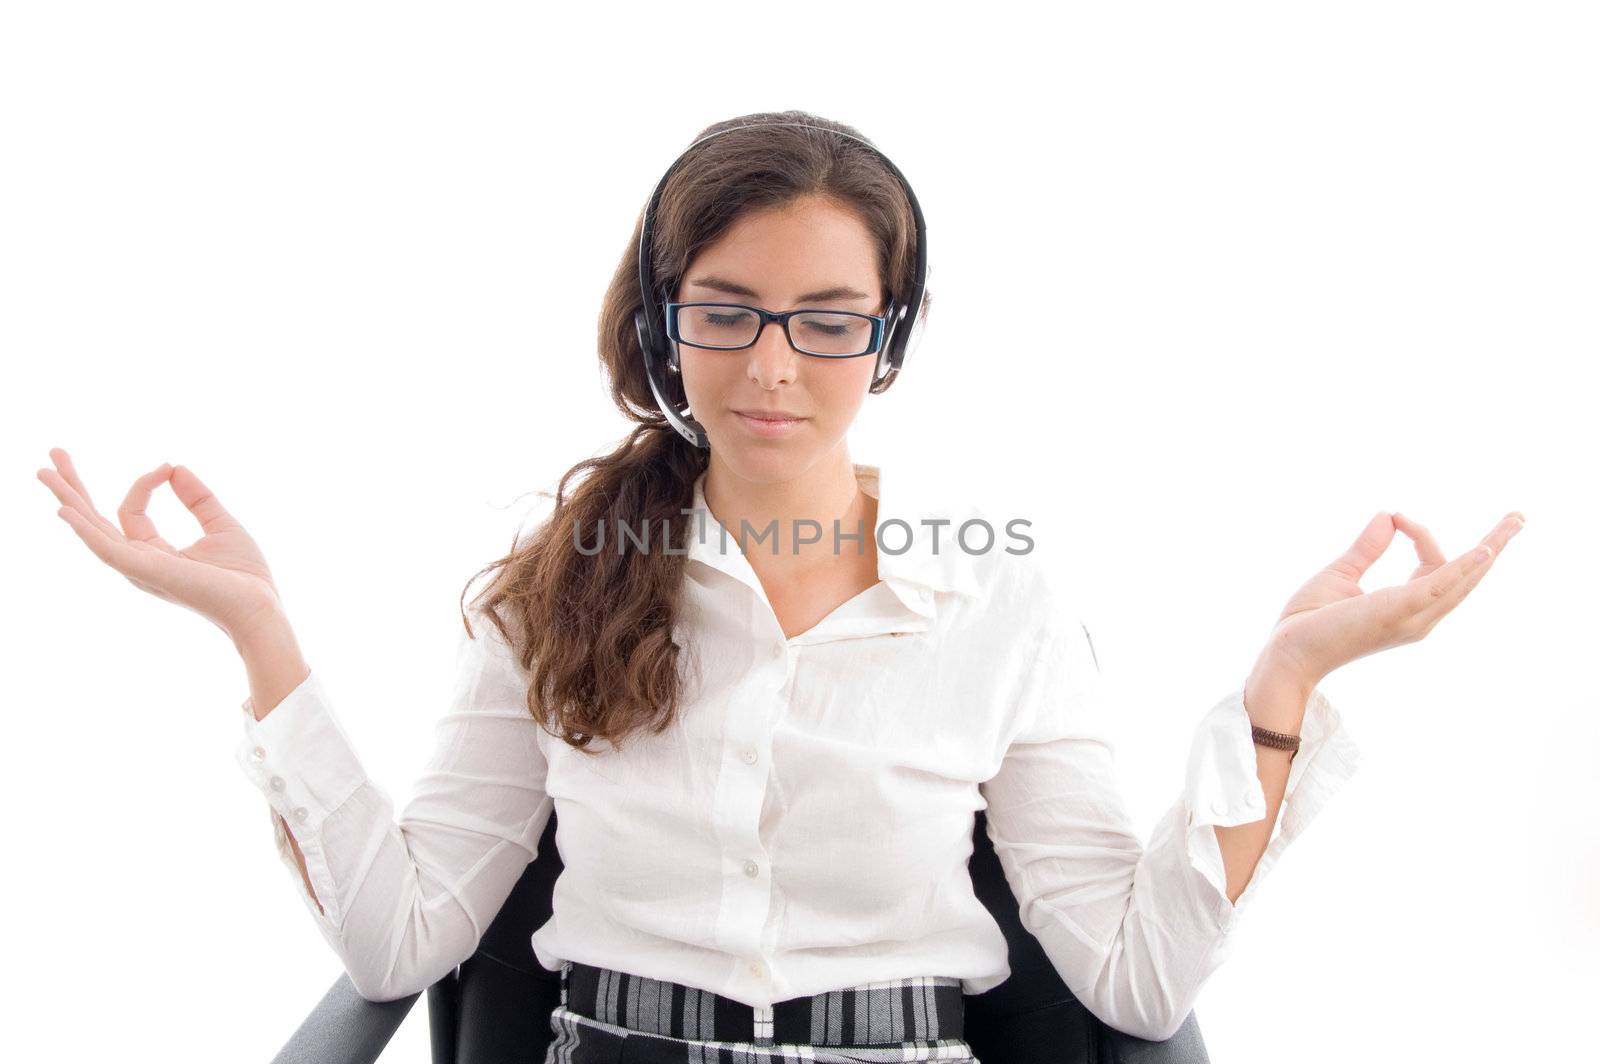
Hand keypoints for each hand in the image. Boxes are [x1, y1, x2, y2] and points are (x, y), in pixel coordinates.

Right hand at [38, 447, 284, 642]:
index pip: (132, 512)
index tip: (167, 466)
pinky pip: (108, 548)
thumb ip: (197, 498)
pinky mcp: (146, 571)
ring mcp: (139, 569)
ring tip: (45, 472)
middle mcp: (139, 562)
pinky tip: (66, 510)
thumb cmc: (245, 576)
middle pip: (95, 521)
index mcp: (154, 553)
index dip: (145, 483)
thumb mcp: (220, 525)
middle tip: (53, 455)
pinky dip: (85, 529)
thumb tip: (176, 467)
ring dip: (68, 500)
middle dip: (73, 488)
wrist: (260, 606)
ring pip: (93, 530)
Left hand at [1260, 509, 1525, 686]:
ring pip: (1461, 580)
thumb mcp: (1341, 574)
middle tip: (1518, 518)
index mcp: (1405, 607)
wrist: (1287, 653)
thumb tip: (1385, 516)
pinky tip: (1483, 550)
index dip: (1422, 535)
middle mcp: (1417, 616)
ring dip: (1489, 550)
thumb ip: (1366, 548)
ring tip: (1513, 524)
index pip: (1434, 565)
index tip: (1396, 516)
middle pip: (1466, 577)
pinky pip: (1438, 586)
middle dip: (1493, 546)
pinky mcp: (1397, 611)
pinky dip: (1461, 568)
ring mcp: (1411, 616)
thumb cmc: (1308, 623)